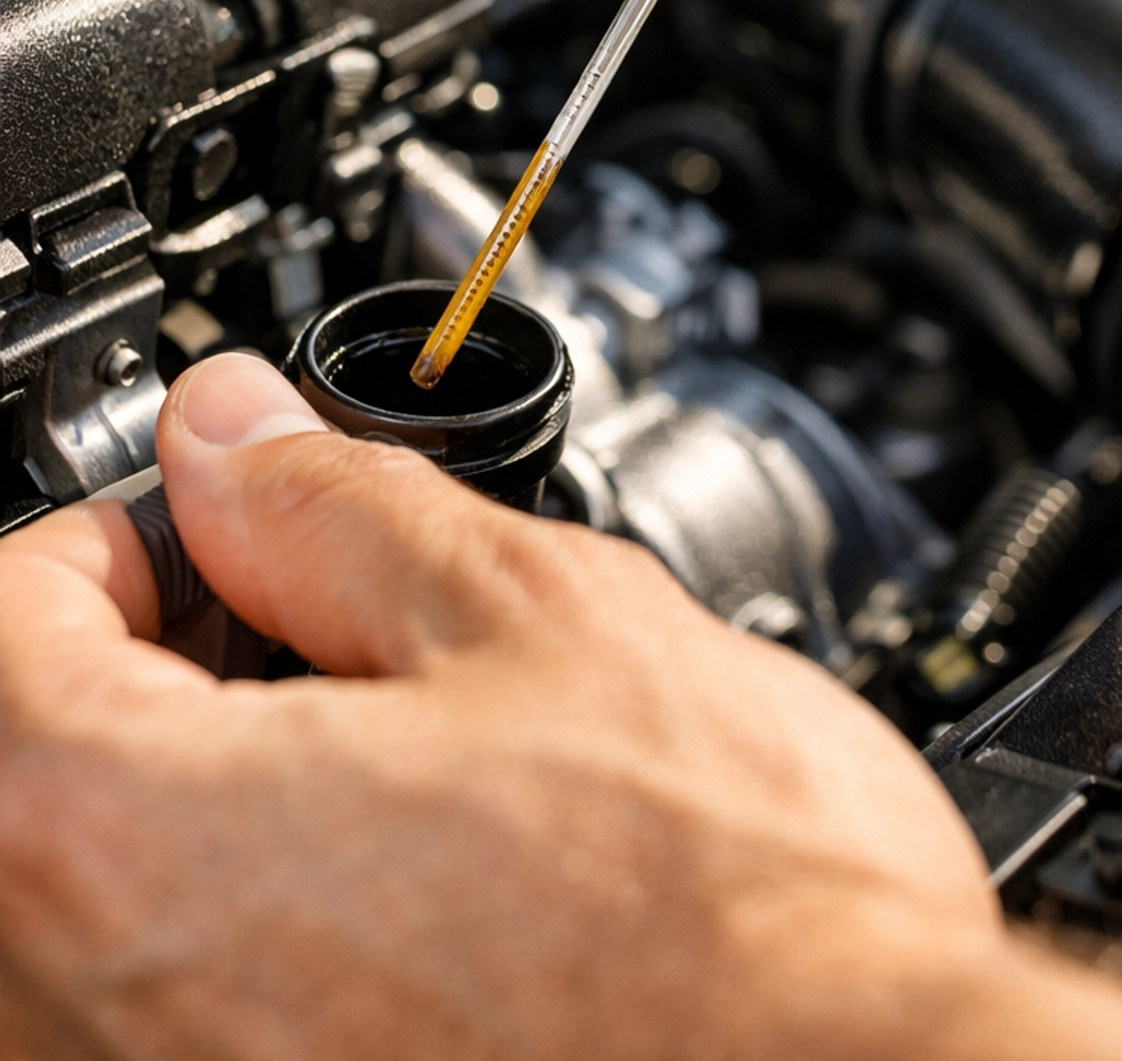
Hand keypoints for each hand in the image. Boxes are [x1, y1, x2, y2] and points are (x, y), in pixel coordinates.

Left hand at [0, 354, 1121, 1060]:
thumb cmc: (730, 924)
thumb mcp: (538, 621)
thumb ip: (340, 509)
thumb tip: (232, 438)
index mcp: (129, 842)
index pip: (0, 620)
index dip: (118, 528)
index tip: (223, 518)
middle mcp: (94, 1018)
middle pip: (36, 768)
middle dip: (167, 661)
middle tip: (326, 614)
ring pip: (106, 906)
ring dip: (213, 794)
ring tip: (400, 747)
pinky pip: (187, 1013)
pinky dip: (260, 924)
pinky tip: (420, 888)